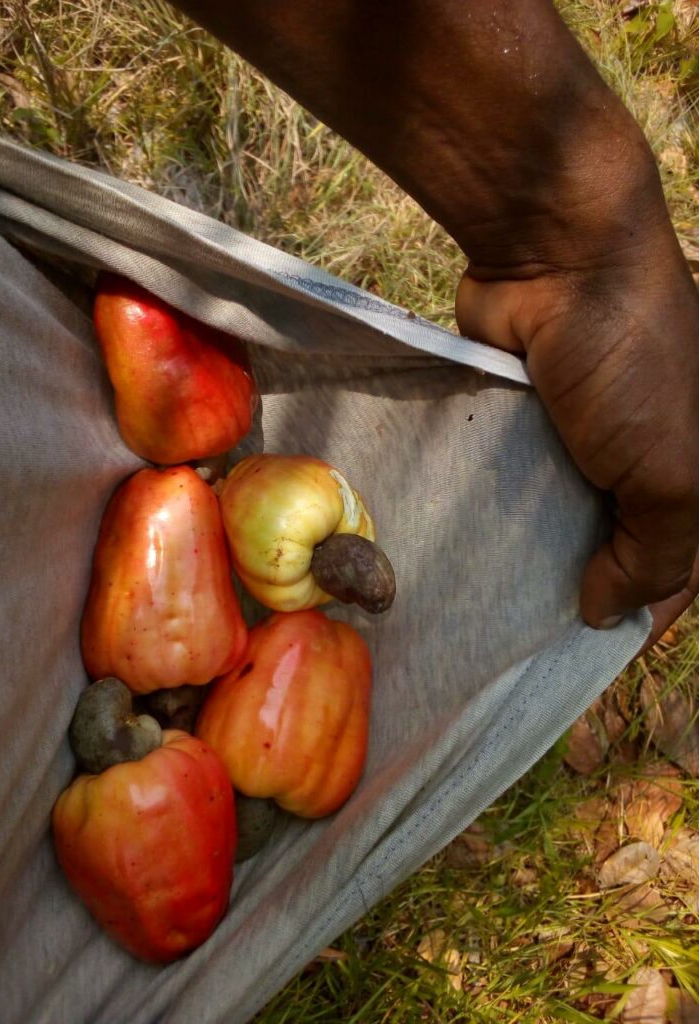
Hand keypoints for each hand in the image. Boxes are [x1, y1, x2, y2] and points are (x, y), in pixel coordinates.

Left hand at [456, 194, 698, 643]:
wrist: (556, 261)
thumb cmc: (634, 361)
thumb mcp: (674, 470)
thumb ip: (657, 553)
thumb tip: (606, 610)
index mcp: (694, 473)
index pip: (675, 568)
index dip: (641, 612)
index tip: (586, 651)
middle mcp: (640, 461)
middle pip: (611, 549)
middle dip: (577, 591)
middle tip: (523, 641)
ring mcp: (578, 443)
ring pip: (554, 524)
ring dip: (529, 559)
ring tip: (485, 607)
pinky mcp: (524, 426)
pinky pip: (511, 488)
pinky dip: (495, 518)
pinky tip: (465, 555)